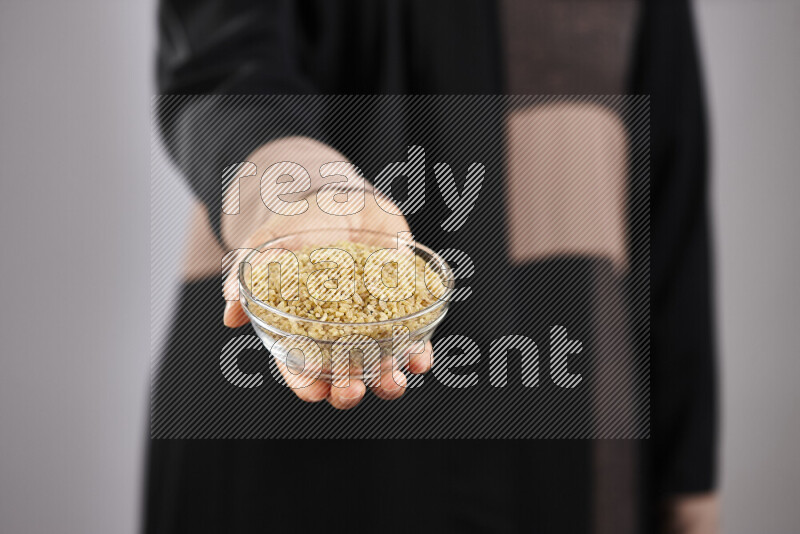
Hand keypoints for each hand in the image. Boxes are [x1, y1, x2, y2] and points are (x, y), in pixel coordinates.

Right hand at [221, 137, 434, 408]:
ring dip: (388, 380)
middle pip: (343, 376)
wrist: (341, 198)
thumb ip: (249, 275)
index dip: (307, 383)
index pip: (302, 367)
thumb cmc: (298, 225)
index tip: (315, 390)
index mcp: (304, 327)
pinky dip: (419, 352)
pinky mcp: (403, 305)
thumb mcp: (268, 244)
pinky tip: (422, 358)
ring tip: (392, 381)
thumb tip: (229, 314)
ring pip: (382, 365)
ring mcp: (373, 322)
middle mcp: (340, 333)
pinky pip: (414, 337)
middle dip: (347, 390)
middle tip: (351, 391)